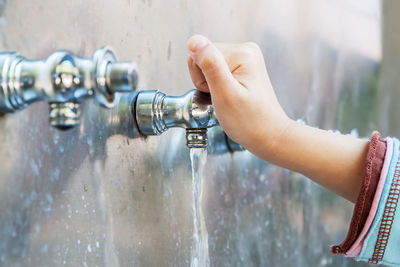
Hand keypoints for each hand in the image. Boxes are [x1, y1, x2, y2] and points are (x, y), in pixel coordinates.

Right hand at [187, 35, 290, 155]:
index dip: (201, 79)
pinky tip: (230, 97)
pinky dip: (218, 87)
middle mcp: (245, 50)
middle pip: (204, 58)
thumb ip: (209, 64)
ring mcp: (245, 59)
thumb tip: (195, 41)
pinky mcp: (243, 68)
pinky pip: (217, 72)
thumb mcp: (225, 94)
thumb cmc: (250, 121)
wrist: (269, 135)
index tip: (217, 92)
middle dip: (206, 82)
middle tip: (222, 98)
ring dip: (212, 86)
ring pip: (208, 66)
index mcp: (241, 53)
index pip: (199, 54)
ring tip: (227, 99)